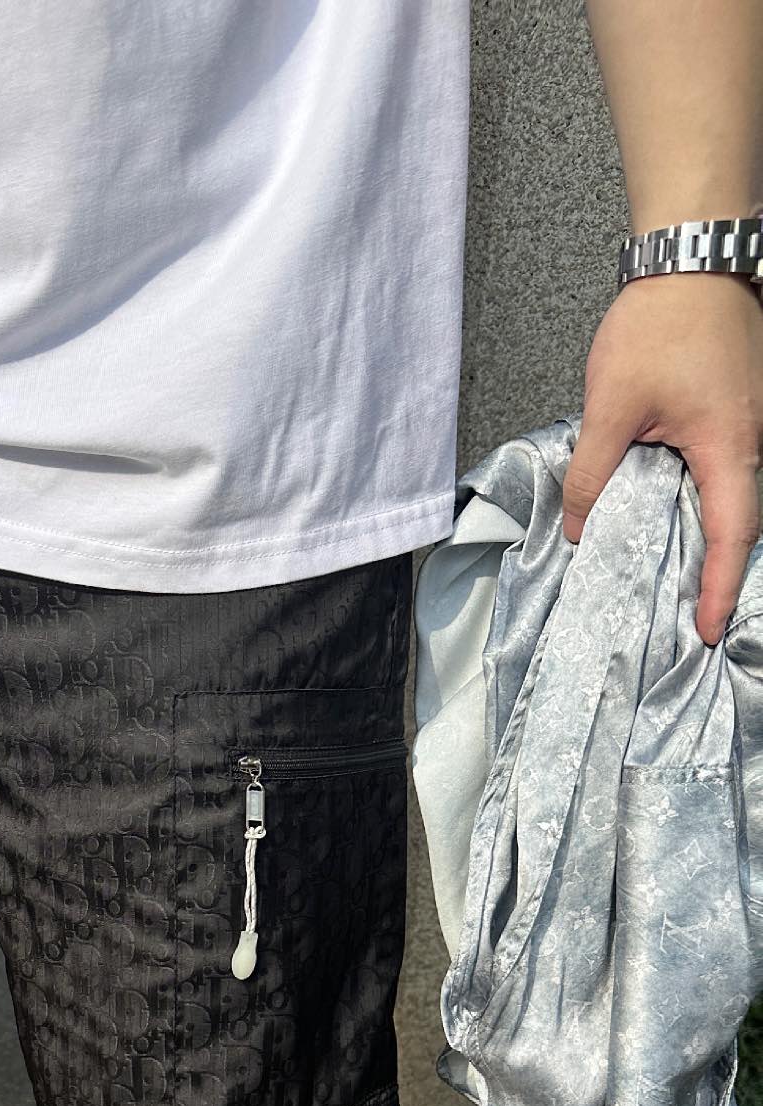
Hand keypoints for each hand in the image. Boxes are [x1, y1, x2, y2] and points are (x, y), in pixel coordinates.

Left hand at [563, 272, 762, 644]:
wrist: (694, 257)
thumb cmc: (662, 320)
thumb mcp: (611, 405)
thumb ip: (591, 472)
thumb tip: (578, 528)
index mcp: (731, 445)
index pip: (731, 535)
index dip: (718, 588)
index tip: (706, 630)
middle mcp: (756, 439)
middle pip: (740, 523)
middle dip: (716, 574)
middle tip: (688, 619)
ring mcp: (755, 423)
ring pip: (735, 497)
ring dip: (710, 539)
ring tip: (679, 582)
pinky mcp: (742, 410)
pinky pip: (729, 470)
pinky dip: (707, 502)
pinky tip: (673, 519)